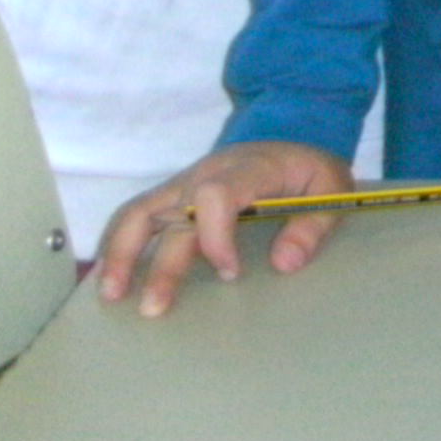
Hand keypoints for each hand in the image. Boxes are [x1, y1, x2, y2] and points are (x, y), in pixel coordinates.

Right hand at [97, 140, 354, 317]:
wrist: (288, 131)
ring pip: (139, 211)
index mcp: (248, 169)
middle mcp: (206, 174)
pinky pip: (136, 216)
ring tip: (111, 296)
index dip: (216, 237)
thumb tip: (285, 264)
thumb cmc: (308, 167)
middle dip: (161, 263)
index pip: (216, 195)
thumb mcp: (331, 188)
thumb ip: (314, 225)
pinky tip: (109, 278)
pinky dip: (118, 245)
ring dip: (121, 252)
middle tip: (153, 309)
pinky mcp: (173, 196)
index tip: (230, 273)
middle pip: (172, 213)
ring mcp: (184, 184)